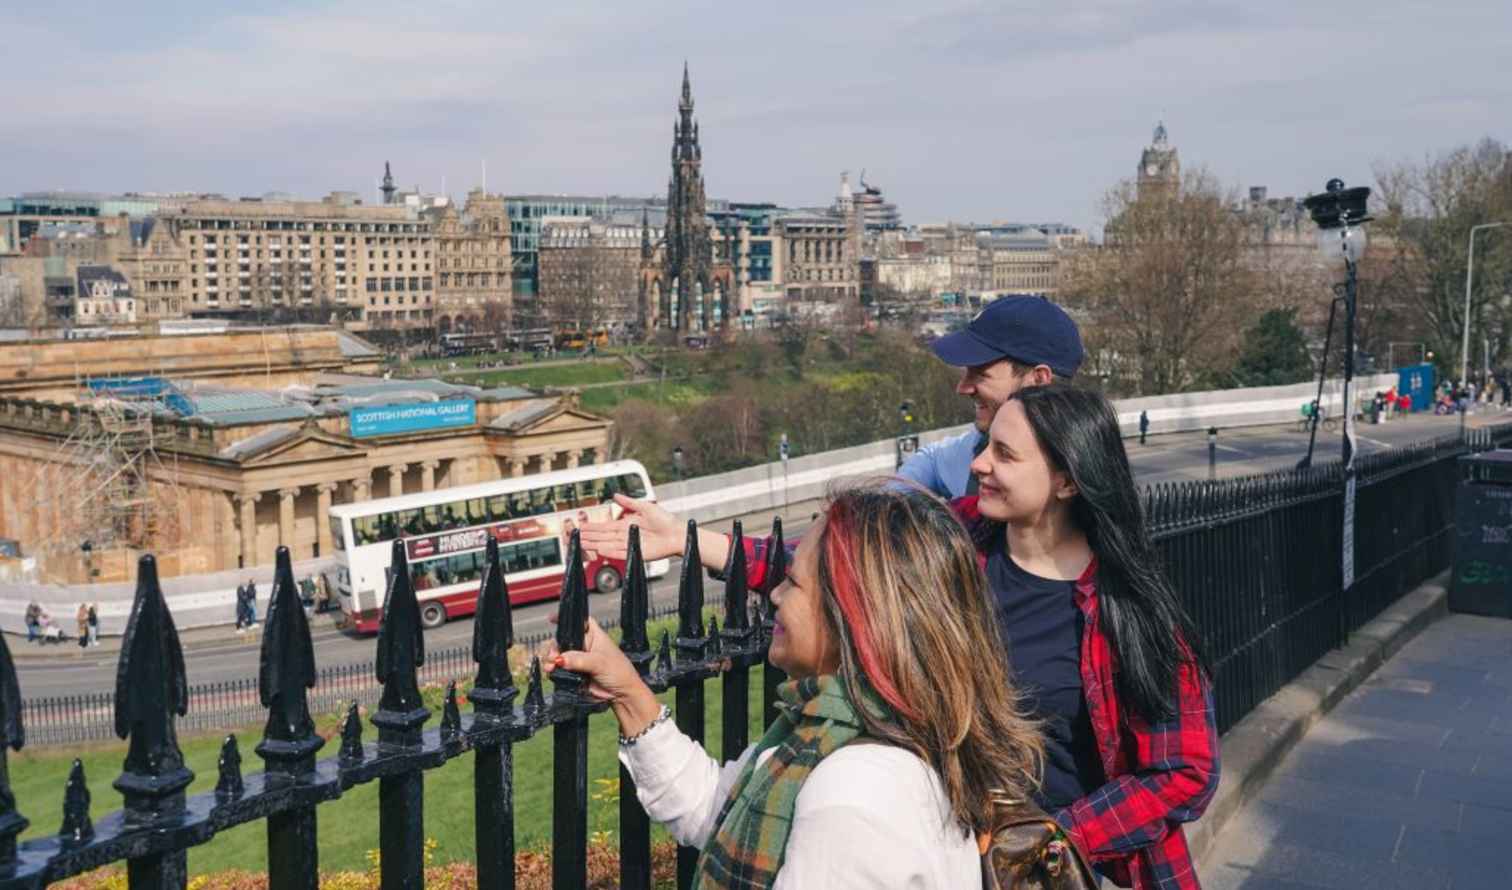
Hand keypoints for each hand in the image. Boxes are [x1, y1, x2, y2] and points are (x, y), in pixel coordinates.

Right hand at [545, 615, 661, 735]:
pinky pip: (558, 668)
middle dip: (553, 646)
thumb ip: (579, 659)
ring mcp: (577, 659)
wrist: (620, 694)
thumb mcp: (600, 662)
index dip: (566, 618)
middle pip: (562, 639)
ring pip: (558, 654)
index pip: (579, 621)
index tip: (551, 619)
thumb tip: (560, 658)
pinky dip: (552, 669)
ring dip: (550, 658)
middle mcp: (584, 645)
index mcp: (594, 636)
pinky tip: (551, 671)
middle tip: (552, 655)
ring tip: (551, 665)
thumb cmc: (619, 672)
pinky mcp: (573, 673)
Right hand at [579, 494, 731, 569]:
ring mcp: (630, 545)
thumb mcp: (645, 507)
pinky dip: (610, 551)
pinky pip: (620, 553)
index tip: (581, 527)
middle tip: (574, 536)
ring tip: (582, 544)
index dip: (593, 527)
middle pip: (603, 536)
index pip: (605, 527)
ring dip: (595, 544)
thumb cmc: (665, 520)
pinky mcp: (636, 553)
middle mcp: (626, 536)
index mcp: (627, 525)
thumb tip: (615, 495)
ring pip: (608, 545)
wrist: (677, 534)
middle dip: (589, 536)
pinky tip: (600, 550)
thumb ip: (629, 502)